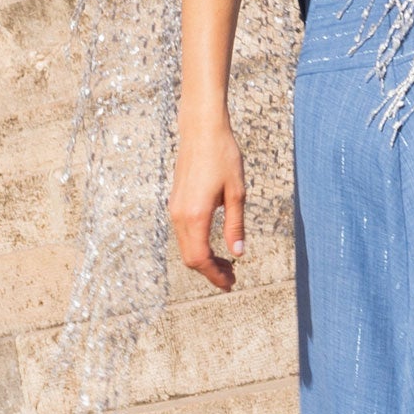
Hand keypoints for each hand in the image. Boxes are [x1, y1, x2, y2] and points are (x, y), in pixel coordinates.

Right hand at [170, 115, 246, 291]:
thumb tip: (239, 253)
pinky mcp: (176, 202)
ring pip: (186, 247)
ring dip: (204, 259)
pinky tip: (214, 244)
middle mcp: (180, 215)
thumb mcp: (237, 193)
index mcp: (196, 215)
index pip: (201, 259)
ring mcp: (175, 208)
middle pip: (190, 258)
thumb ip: (235, 225)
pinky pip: (184, 234)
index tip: (230, 283)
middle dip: (210, 272)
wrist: (201, 129)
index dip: (215, 275)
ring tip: (227, 263)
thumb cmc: (222, 156)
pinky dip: (198, 245)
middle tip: (232, 278)